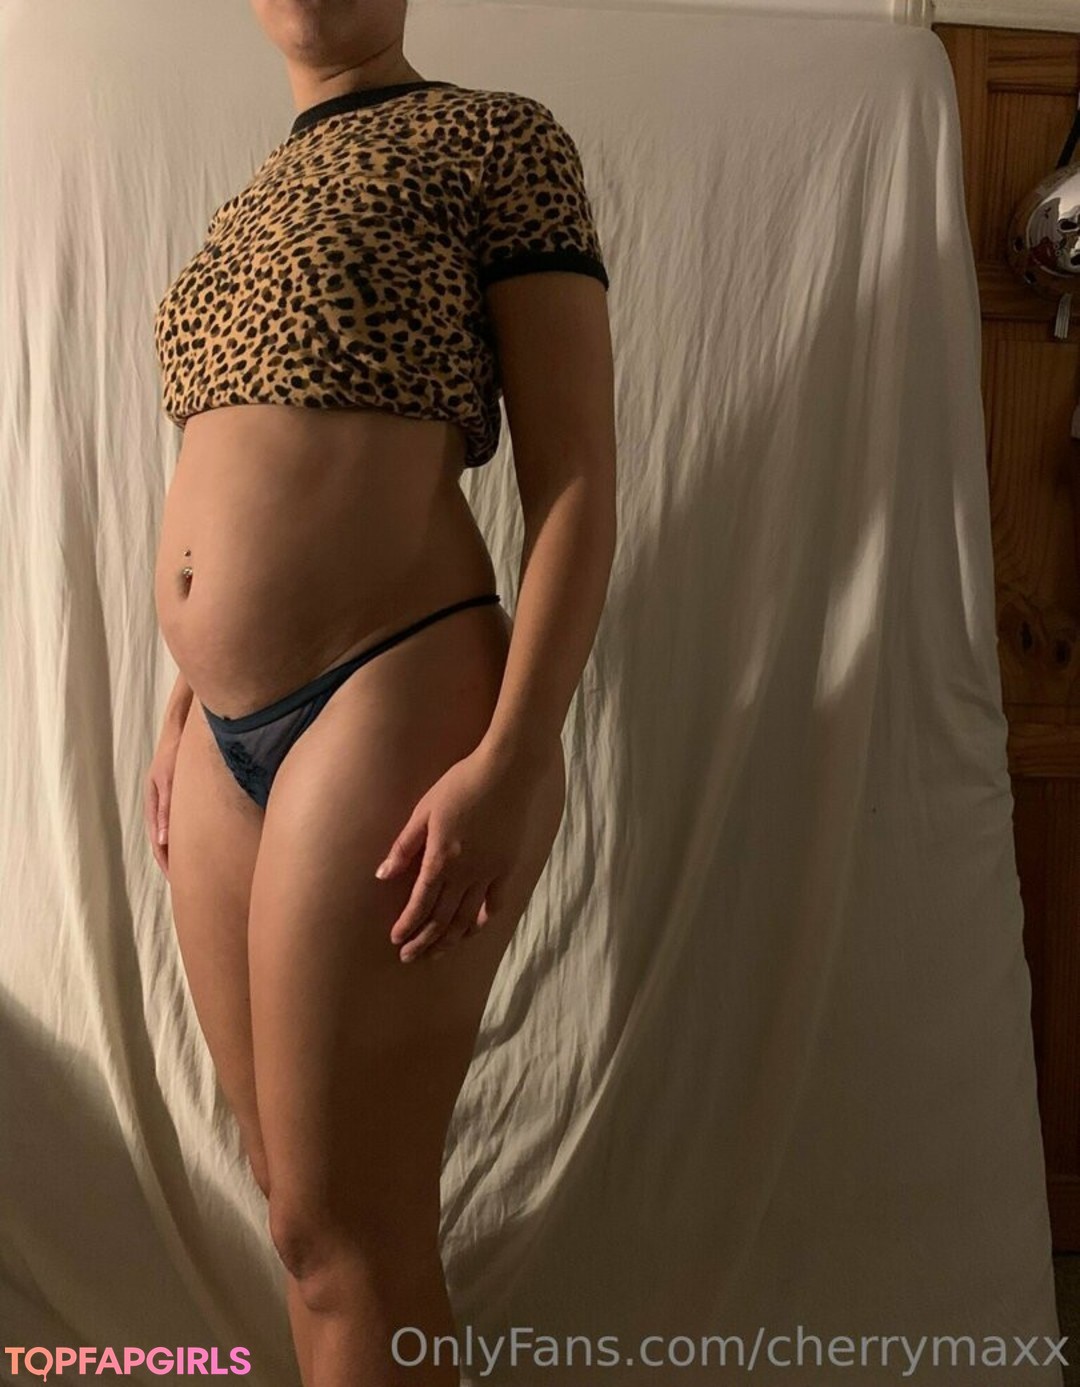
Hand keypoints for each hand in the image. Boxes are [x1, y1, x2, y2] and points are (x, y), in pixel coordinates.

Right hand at [144, 721, 182, 878]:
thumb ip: (166, 810)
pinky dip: (190, 834)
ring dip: (183, 849)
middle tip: (189, 882)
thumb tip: (162, 842)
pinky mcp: (181, 795)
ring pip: (175, 833)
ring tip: (197, 868)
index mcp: (154, 805)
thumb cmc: (174, 753)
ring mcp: (170, 801)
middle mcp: (161, 806)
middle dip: (175, 862)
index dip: (167, 863)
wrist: (181, 729)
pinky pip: (184, 821)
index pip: (159, 844)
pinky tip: (203, 841)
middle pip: (166, 842)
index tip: (178, 881)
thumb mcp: (169, 780)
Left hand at [376, 744, 557, 962]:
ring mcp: (489, 873)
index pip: (420, 904)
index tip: (395, 940)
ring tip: (437, 953)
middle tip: (409, 958)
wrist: (507, 773)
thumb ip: (404, 846)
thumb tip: (382, 875)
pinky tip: (473, 929)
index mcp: (441, 860)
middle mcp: (465, 874)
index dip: (407, 925)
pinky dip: (482, 920)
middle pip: (442, 919)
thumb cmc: (460, 785)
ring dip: (450, 939)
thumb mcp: (424, 811)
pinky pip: (495, 903)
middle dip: (424, 941)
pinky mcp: (507, 867)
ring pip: (467, 918)